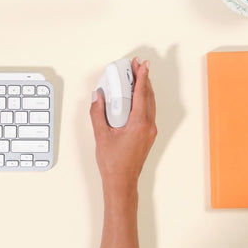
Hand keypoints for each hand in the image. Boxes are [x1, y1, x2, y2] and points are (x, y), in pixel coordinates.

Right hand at [90, 58, 156, 196]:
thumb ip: (97, 113)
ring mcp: (150, 131)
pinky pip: (148, 112)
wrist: (122, 182)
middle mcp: (148, 126)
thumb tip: (97, 96)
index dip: (142, 77)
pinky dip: (144, 100)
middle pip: (149, 96)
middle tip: (137, 65)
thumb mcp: (101, 135)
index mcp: (138, 124)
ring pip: (150, 104)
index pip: (142, 94)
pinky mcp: (148, 135)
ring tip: (136, 77)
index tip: (142, 64)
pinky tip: (136, 97)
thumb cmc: (113, 163)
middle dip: (143, 79)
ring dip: (144, 89)